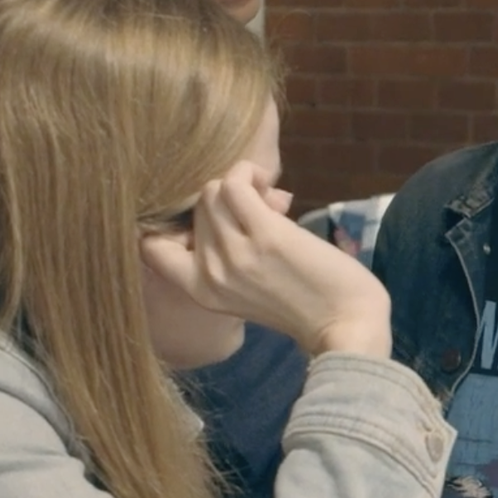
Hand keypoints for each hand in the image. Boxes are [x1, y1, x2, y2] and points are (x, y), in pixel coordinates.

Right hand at [139, 161, 391, 358]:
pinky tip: (266, 182)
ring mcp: (233, 254)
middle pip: (195, 208)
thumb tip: (246, 192)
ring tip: (267, 195)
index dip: (173, 224)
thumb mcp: (251, 286)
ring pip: (212, 191)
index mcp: (201, 291)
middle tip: (261, 206)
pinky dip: (248, 173)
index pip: (151, 248)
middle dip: (226, 196)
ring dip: (240, 181)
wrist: (347, 324)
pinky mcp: (264, 235)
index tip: (210, 220)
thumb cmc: (308, 303)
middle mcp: (209, 274)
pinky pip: (235, 184)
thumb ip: (233, 248)